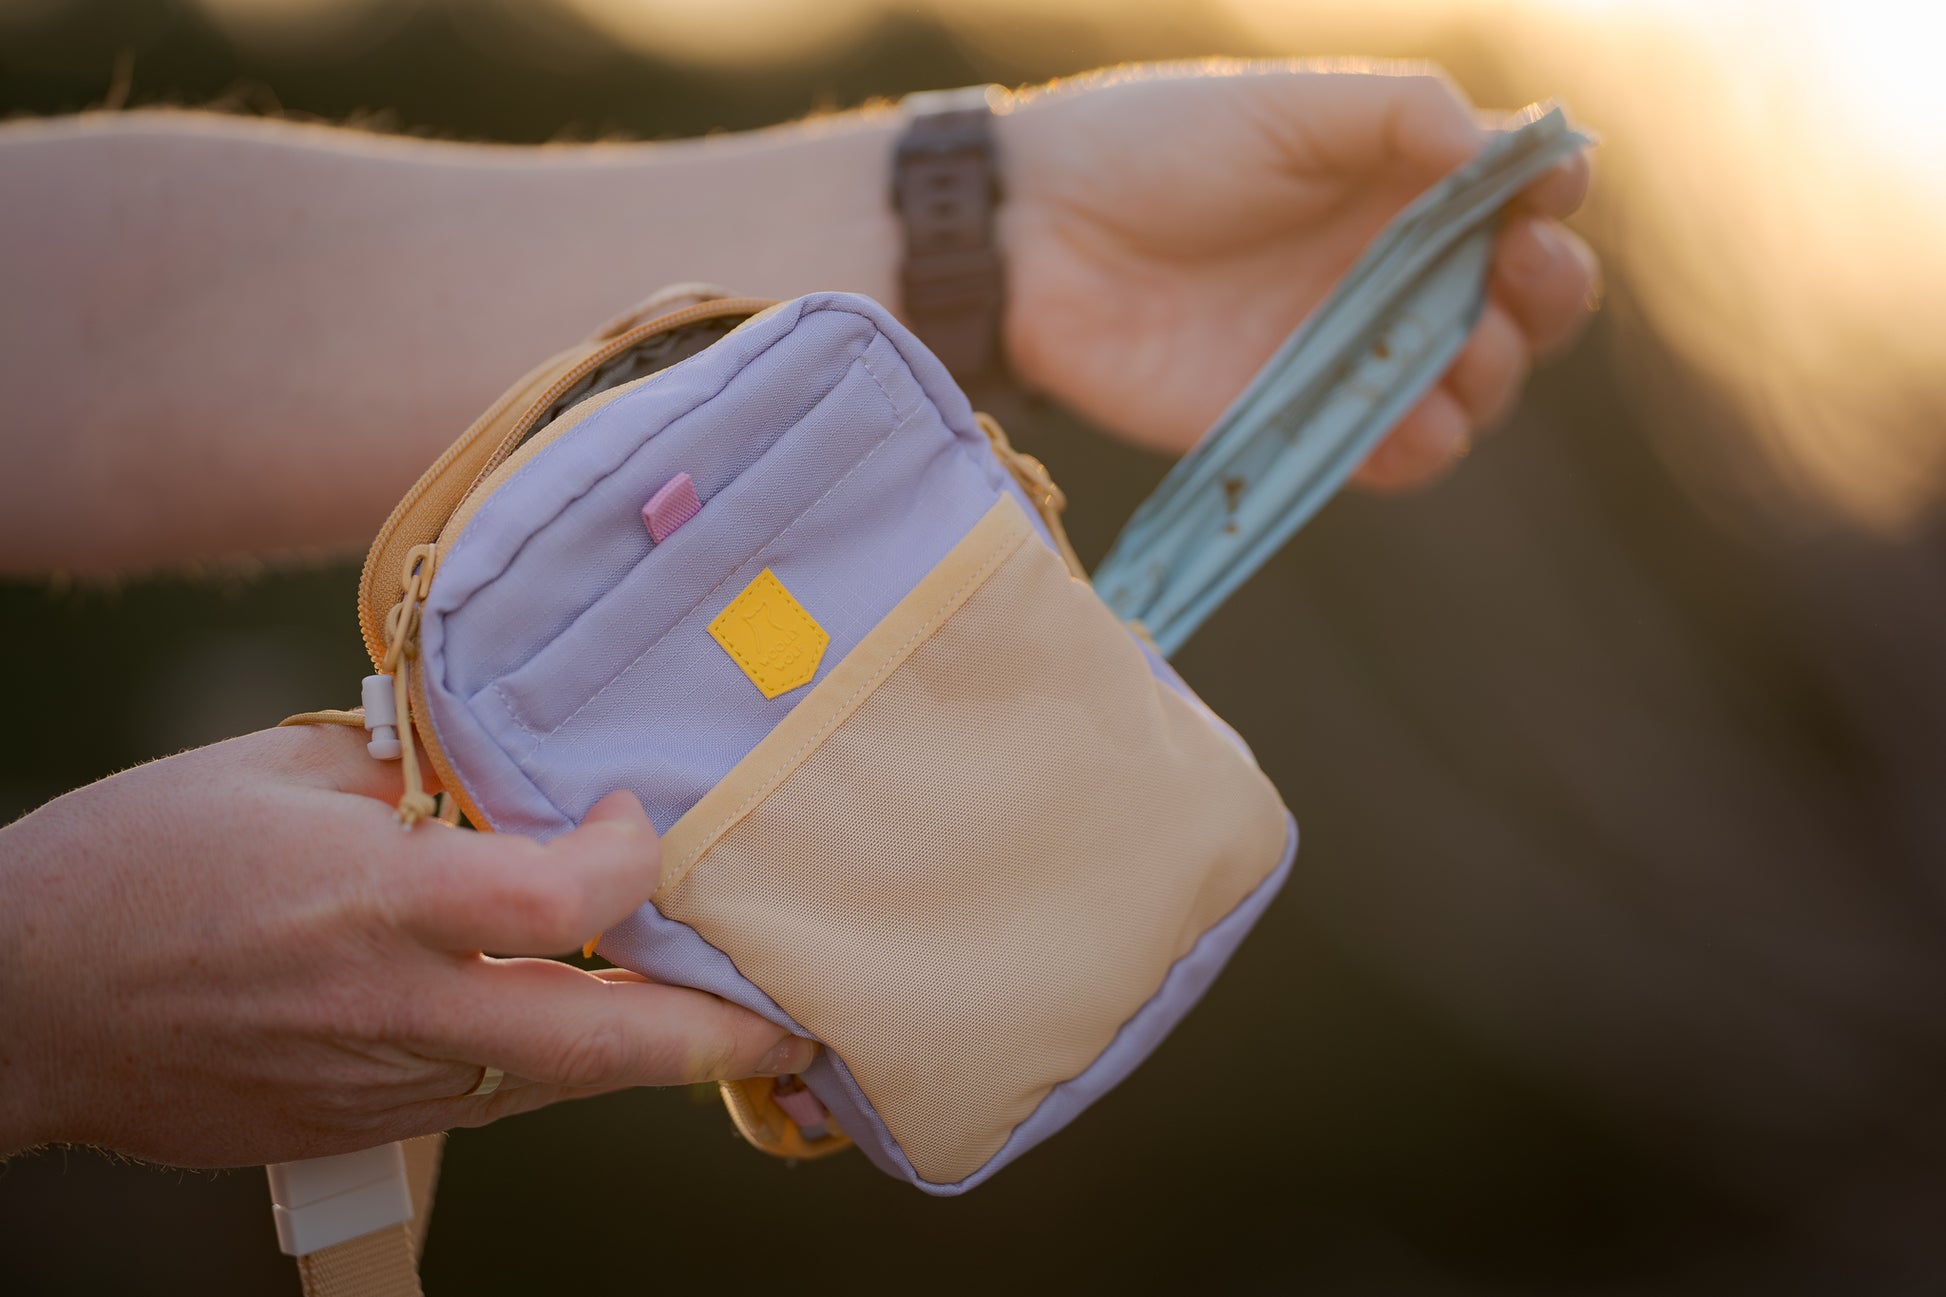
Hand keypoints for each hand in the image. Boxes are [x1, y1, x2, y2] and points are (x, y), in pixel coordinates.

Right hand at [0, 725, 814, 1167]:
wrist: (20, 1006)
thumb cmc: (135, 867)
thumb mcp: (276, 768)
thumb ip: (408, 771)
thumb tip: (502, 772)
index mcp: (379, 902)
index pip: (566, 900)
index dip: (634, 861)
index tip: (633, 824)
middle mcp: (397, 1009)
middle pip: (601, 1044)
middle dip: (715, 1038)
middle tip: (795, 1025)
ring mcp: (380, 1085)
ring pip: (556, 1087)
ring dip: (644, 1057)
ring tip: (727, 1026)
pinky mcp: (357, 1125)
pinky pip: (489, 1102)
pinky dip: (552, 1067)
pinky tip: (584, 1029)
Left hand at [998, 62, 1596, 489]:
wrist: (1030, 238)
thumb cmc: (1151, 147)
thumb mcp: (1285, 105)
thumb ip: (1404, 116)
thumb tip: (1505, 154)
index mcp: (1394, 180)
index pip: (1515, 201)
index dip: (1550, 203)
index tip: (1542, 199)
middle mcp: (1384, 268)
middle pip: (1517, 302)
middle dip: (1547, 295)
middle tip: (1516, 278)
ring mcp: (1343, 352)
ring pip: (1469, 385)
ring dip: (1492, 375)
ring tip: (1463, 354)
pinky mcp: (1295, 424)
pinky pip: (1388, 454)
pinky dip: (1421, 446)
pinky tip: (1420, 426)